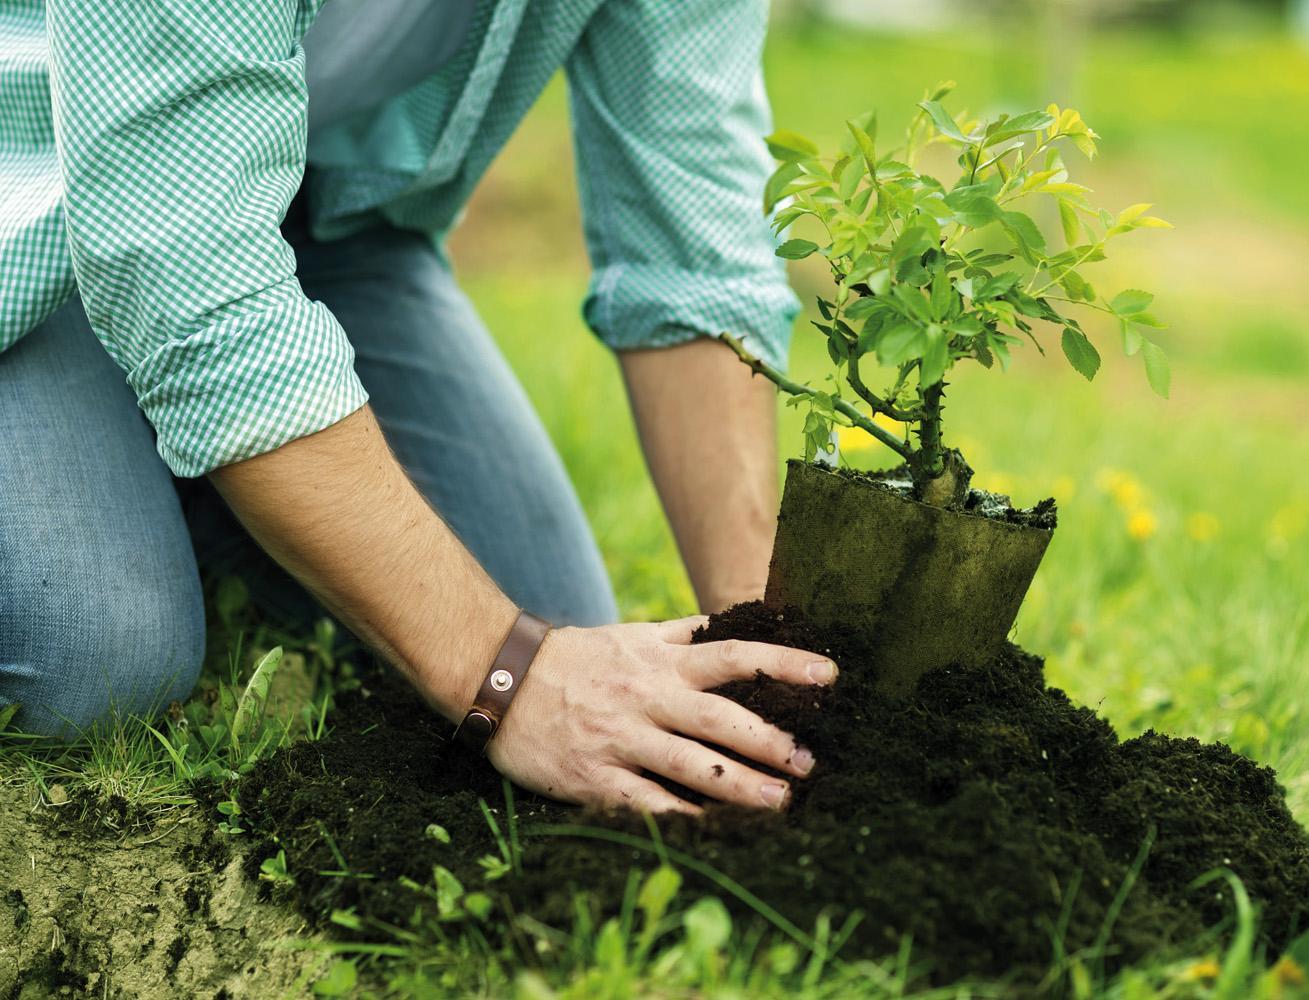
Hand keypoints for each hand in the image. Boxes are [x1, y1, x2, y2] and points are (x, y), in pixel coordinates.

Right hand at [487, 616, 837, 813]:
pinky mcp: (595, 777)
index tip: (829, 676)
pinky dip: (683, 816)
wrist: (500, 679)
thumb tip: (735, 621)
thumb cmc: (576, 659)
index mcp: (661, 660)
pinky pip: (647, 801)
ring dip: (741, 786)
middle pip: (721, 716)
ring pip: (690, 764)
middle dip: (771, 740)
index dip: (784, 664)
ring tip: (782, 803)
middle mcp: (647, 695)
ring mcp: (621, 737)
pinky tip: (716, 831)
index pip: (736, 655)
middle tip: (812, 762)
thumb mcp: (632, 635)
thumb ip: (684, 634)